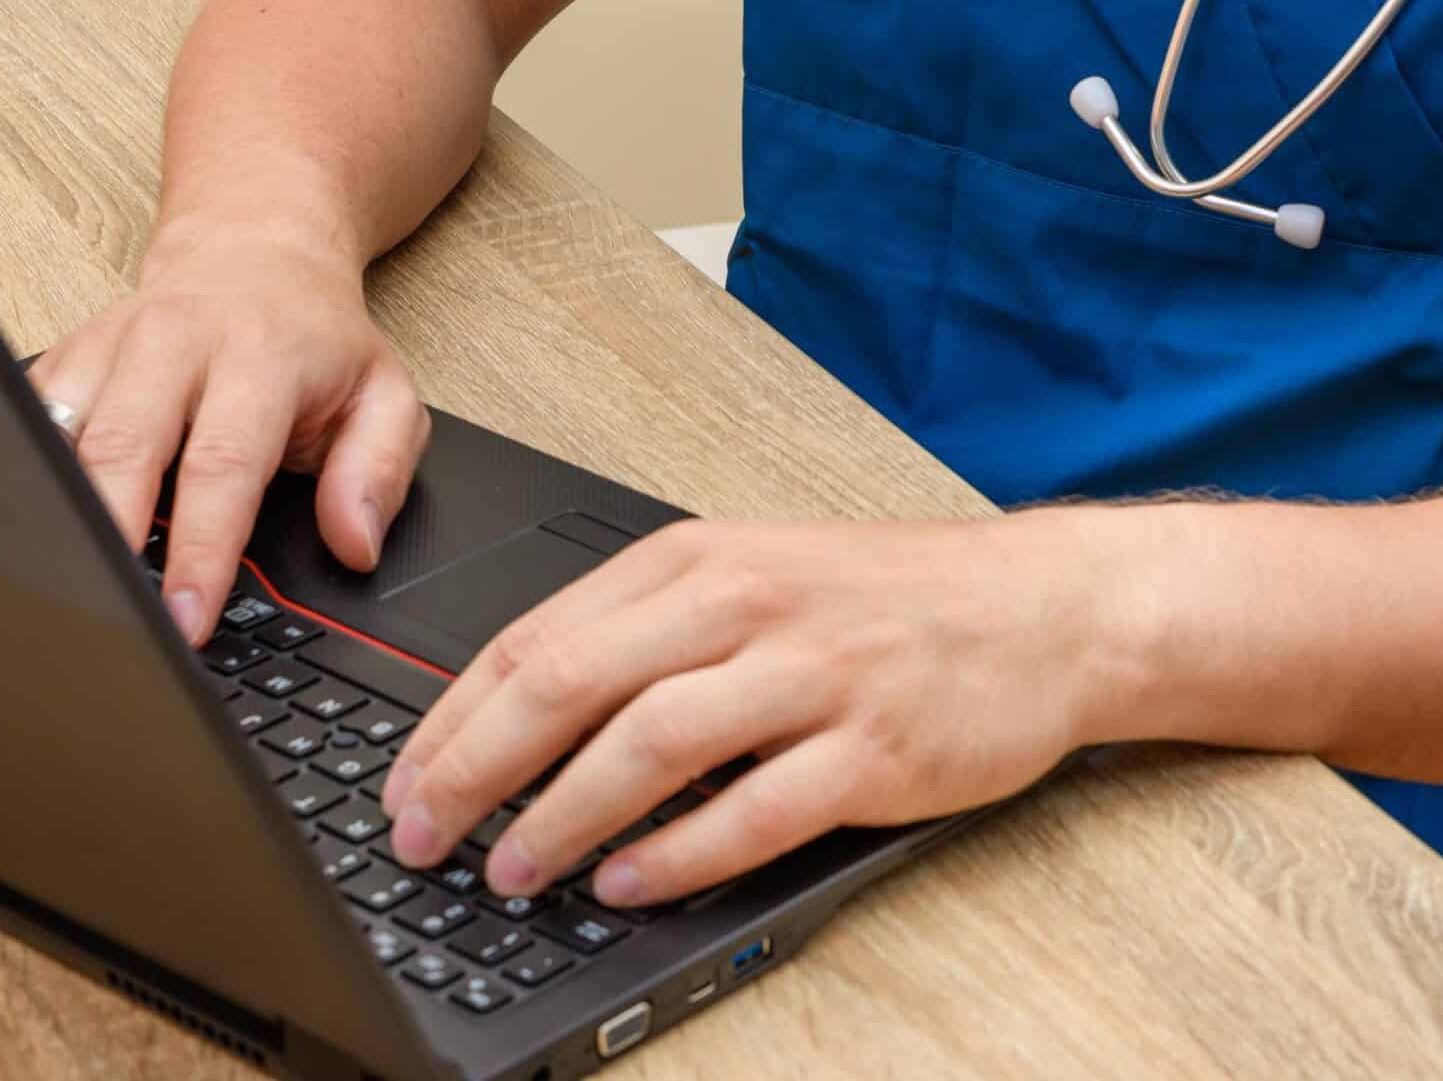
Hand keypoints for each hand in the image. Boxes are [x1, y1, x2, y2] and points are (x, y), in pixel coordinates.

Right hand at [29, 217, 429, 644]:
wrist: (255, 250)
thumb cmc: (318, 340)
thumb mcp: (385, 395)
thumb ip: (379, 471)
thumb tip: (357, 545)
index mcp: (259, 357)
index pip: (223, 467)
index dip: (201, 551)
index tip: (186, 619)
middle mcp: (174, 342)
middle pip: (121, 449)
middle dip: (108, 541)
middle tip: (110, 621)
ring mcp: (109, 345)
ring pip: (58, 435)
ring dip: (56, 513)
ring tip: (65, 585)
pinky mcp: (63, 354)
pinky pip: (28, 419)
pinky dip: (27, 476)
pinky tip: (38, 531)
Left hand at [380, 511, 1133, 906]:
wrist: (1038, 606)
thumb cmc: (887, 597)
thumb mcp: (755, 573)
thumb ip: (647, 630)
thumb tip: (520, 713)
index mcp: (699, 560)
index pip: (538, 636)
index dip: (453, 719)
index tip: (404, 781)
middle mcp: (745, 604)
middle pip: (572, 684)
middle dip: (475, 770)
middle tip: (420, 835)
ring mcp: (812, 673)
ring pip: (649, 744)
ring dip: (561, 816)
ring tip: (511, 871)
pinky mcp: (871, 745)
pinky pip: (754, 809)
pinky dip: (680, 854)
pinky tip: (630, 882)